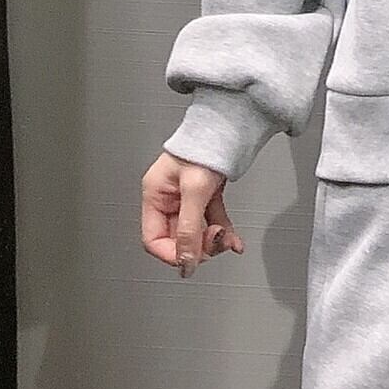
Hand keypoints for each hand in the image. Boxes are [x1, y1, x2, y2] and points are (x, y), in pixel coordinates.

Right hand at [141, 150, 245, 276]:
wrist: (230, 127)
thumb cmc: (205, 146)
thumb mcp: (195, 191)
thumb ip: (189, 229)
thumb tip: (185, 261)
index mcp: (155, 194)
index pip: (154, 238)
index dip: (172, 254)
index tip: (190, 261)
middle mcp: (168, 197)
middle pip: (177, 238)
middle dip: (199, 246)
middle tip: (216, 243)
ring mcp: (187, 197)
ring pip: (197, 231)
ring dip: (214, 240)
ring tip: (228, 240)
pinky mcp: (205, 194)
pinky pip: (211, 221)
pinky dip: (224, 231)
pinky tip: (234, 239)